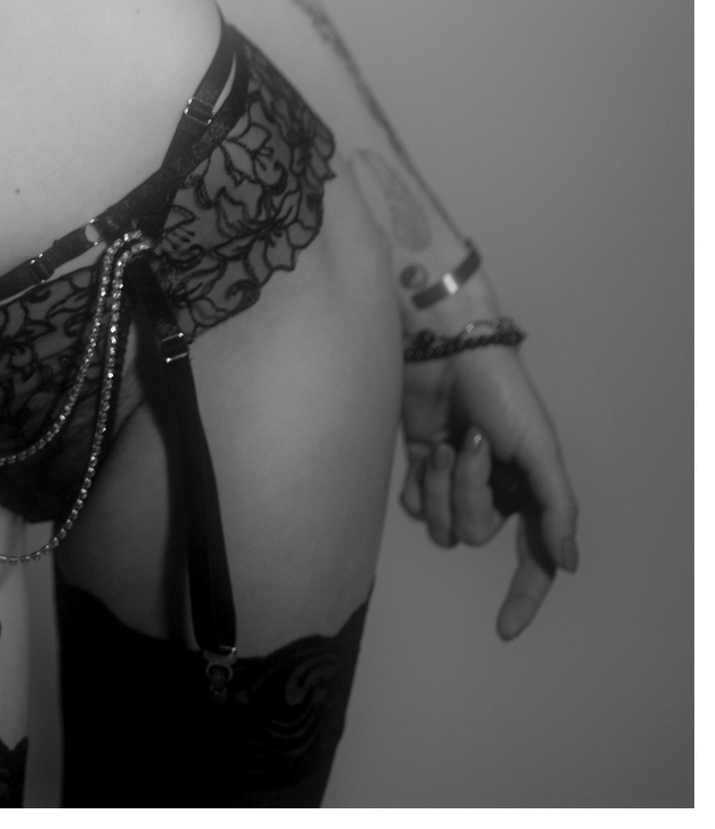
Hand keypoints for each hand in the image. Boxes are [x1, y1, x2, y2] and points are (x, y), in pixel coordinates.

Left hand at [399, 343, 578, 639]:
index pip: (532, 560)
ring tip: (443, 443)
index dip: (523, 597)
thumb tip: (566, 564)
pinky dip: (417, 483)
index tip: (504, 629)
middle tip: (468, 445)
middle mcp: (493, 492)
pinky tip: (424, 451)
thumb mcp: (541, 448)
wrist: (445, 349)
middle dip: (468, 492)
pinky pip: (413, 505)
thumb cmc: (500, 394)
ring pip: (442, 524)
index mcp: (529, 491)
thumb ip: (555, 507)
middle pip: (476, 533)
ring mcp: (455, 481)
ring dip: (440, 485)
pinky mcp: (421, 466)